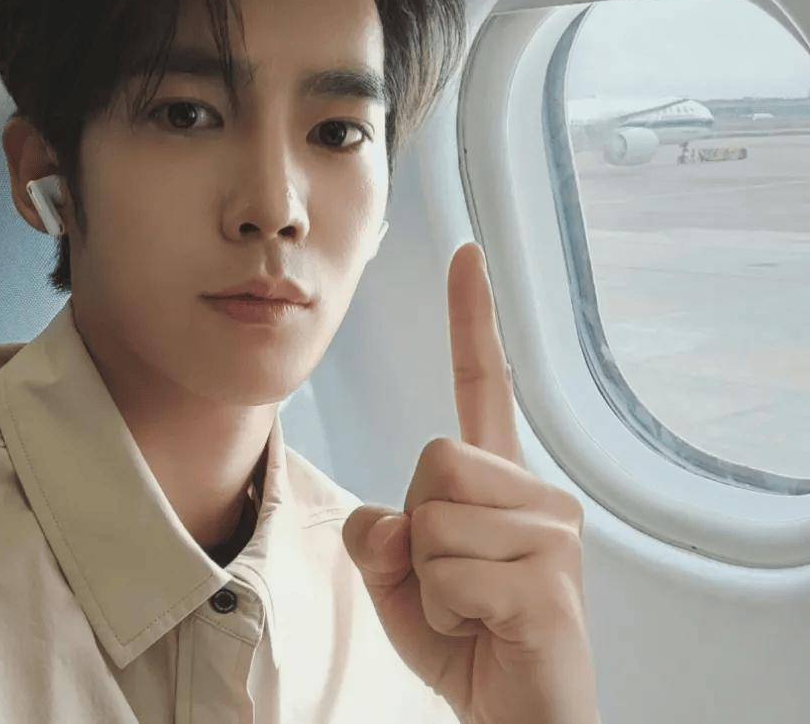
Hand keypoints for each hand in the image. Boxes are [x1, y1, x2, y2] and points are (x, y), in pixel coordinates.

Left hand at [342, 242, 599, 723]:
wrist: (515, 717)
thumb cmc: (464, 641)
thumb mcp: (398, 579)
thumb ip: (382, 533)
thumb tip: (397, 518)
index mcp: (499, 483)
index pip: (482, 384)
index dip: (471, 319)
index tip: (467, 254)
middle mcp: (537, 493)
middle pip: (431, 459)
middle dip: (416, 531)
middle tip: (453, 586)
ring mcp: (550, 533)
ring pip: (431, 518)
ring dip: (426, 582)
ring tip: (470, 612)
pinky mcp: (548, 580)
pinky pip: (446, 573)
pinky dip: (442, 615)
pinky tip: (484, 632)